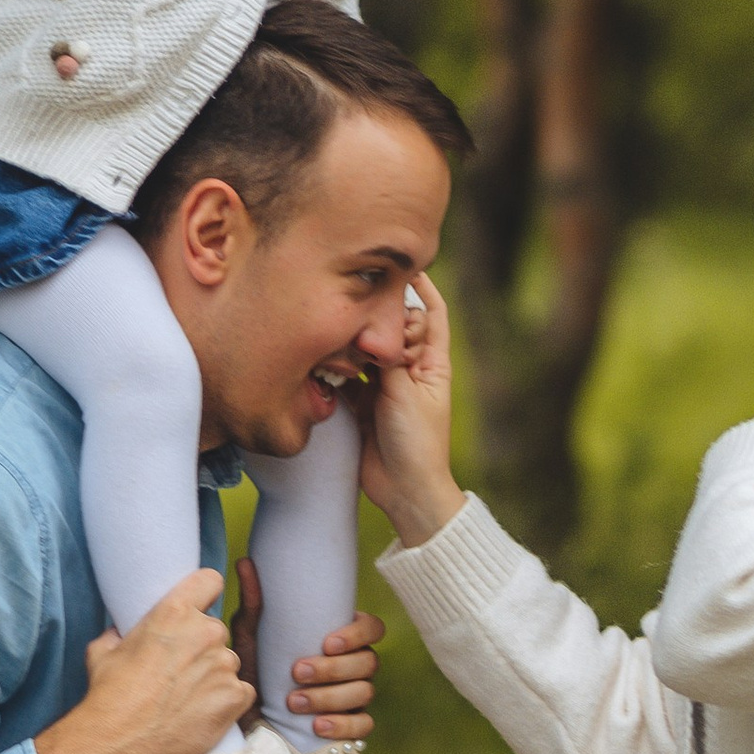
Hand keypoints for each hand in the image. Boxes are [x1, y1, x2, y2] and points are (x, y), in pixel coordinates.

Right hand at [34, 567, 251, 753]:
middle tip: (180, 672)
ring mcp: (224, 664)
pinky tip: (202, 713)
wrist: (119, 741)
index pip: (210, 581)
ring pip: (228, 663)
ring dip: (214, 676)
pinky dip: (227, 702)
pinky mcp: (236, 695)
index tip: (201, 607)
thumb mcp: (102, 651)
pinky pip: (241, 692)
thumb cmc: (109, 696)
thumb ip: (118, 633)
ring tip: (187, 699)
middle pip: (216, 631)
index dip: (206, 594)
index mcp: (173, 612)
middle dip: (202, 648)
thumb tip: (119, 632)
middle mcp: (205, 632)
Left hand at [232, 554, 386, 747]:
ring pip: (364, 693)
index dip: (357, 634)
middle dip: (333, 669)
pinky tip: (317, 726)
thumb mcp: (250, 638)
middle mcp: (355, 666)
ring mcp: (356, 696)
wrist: (247, 717)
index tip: (326, 642)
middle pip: (369, 662)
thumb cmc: (255, 671)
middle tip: (297, 672)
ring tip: (294, 702)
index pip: (373, 628)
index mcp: (342, 639)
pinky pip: (363, 726)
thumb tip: (245, 562)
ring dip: (329, 697)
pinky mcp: (351, 725)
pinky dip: (342, 725)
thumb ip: (253, 604)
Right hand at [361, 272, 465, 547]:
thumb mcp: (404, 391)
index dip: (421, 288)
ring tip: (334, 323)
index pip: (431, 314)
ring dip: (351, 340)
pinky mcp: (363, 406)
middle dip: (375, 311)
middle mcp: (409, 371)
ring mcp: (385, 388)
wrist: (406, 490)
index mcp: (432, 364)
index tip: (404, 263)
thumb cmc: (417, 442)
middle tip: (352, 290)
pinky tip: (320, 356)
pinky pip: (346, 377)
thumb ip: (388, 356)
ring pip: (366, 350)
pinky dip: (335, 367)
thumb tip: (372, 324)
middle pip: (393, 328)